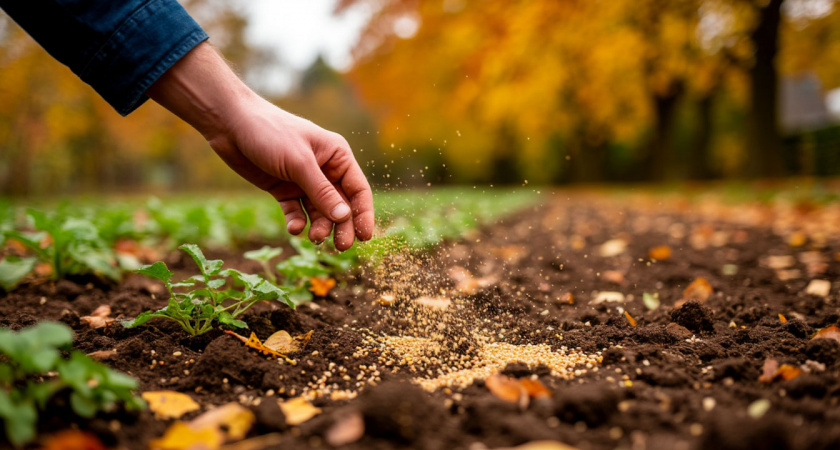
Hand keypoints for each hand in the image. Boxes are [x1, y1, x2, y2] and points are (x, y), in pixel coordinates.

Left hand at [207, 97, 373, 249]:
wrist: (230, 124)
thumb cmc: (270, 133)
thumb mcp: (299, 163)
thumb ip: (322, 192)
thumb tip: (344, 217)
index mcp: (336, 156)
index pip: (358, 189)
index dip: (363, 213)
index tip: (365, 236)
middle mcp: (324, 170)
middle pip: (341, 205)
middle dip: (342, 225)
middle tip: (342, 247)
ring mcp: (303, 181)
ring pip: (319, 212)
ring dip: (320, 226)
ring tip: (315, 238)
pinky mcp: (284, 190)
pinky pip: (296, 212)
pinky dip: (297, 222)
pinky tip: (294, 228)